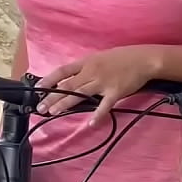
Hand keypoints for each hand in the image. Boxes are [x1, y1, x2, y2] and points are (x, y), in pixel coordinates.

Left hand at [35, 46, 162, 127]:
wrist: (144, 59)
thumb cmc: (121, 58)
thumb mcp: (98, 58)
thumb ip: (84, 68)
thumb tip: (70, 79)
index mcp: (86, 62)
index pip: (62, 71)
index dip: (48, 79)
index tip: (37, 88)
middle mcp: (91, 72)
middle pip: (67, 86)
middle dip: (52, 97)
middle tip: (40, 107)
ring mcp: (102, 82)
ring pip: (79, 95)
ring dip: (65, 104)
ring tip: (53, 112)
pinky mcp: (115, 92)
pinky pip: (104, 106)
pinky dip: (97, 115)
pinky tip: (90, 124)